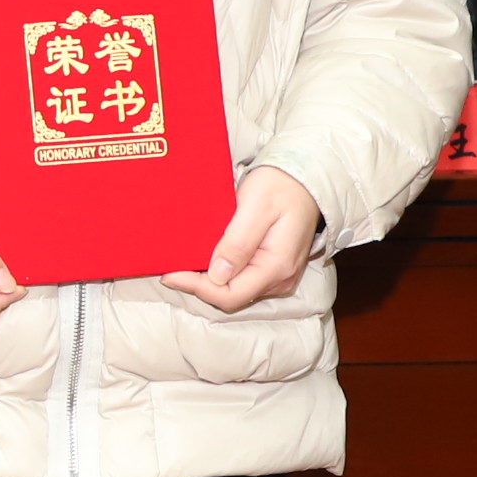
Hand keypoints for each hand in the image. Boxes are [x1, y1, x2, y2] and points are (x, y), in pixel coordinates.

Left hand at [162, 165, 321, 311]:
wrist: (305, 180)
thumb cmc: (281, 186)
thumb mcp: (256, 206)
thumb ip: (238, 241)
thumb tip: (217, 275)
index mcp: (277, 266)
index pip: (230, 295)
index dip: (196, 287)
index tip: (170, 273)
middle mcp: (281, 279)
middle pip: (231, 296)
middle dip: (199, 285)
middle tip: (172, 267)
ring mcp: (280, 277)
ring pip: (236, 290)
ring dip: (209, 281)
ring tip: (184, 263)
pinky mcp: (275, 270)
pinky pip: (244, 280)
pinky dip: (222, 274)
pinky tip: (206, 259)